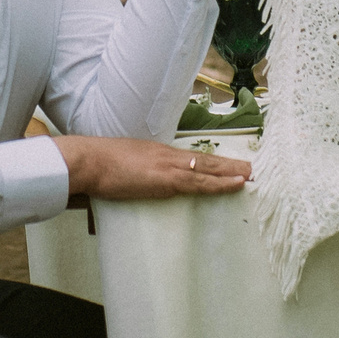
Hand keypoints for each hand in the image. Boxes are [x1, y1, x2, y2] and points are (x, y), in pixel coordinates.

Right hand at [52, 133, 251, 200]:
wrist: (88, 161)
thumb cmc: (98, 165)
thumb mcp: (123, 165)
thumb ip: (136, 173)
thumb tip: (139, 181)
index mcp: (156, 153)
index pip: (189, 158)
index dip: (209, 163)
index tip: (226, 166)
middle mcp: (166, 156)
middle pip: (204, 159)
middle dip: (228, 165)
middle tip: (250, 169)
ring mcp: (167, 166)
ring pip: (207, 169)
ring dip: (231, 173)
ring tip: (251, 176)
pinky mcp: (165, 179)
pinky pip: (199, 182)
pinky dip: (220, 183)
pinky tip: (235, 184)